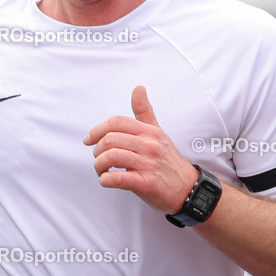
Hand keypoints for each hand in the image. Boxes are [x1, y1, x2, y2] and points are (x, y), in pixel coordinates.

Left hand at [84, 86, 198, 213]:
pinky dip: (106, 180)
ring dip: (99, 165)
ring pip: (111, 157)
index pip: (117, 122)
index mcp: (149, 131)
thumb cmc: (168, 160)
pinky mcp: (147, 184)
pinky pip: (118, 178)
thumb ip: (144, 111)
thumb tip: (138, 88)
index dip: (97, 130)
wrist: (187, 188)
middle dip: (97, 150)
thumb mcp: (157, 132)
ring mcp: (149, 164)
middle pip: (110, 139)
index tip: (88, 140)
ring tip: (102, 171)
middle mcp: (149, 145)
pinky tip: (106, 180)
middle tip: (98, 158)